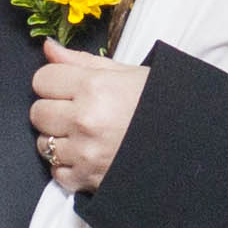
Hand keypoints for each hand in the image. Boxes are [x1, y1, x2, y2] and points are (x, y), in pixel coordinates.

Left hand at [29, 39, 149, 194]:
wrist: (189, 144)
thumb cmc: (158, 105)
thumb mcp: (126, 73)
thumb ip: (81, 61)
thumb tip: (48, 48)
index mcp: (95, 87)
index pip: (43, 79)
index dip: (55, 82)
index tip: (70, 88)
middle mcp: (85, 119)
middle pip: (38, 112)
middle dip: (54, 110)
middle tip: (78, 112)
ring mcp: (85, 152)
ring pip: (44, 144)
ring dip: (60, 140)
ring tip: (85, 136)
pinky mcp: (88, 179)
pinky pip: (57, 173)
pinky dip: (69, 167)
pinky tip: (88, 156)